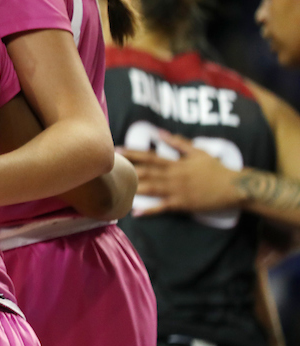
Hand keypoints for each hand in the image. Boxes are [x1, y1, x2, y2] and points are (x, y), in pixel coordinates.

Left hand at [120, 132, 241, 214]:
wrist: (234, 187)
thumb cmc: (216, 169)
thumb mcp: (198, 152)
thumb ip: (179, 143)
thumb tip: (161, 133)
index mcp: (176, 163)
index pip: (150, 156)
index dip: (133, 153)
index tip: (118, 149)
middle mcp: (173, 175)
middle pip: (146, 172)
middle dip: (128, 169)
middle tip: (110, 168)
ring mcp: (177, 190)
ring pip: (152, 188)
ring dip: (134, 188)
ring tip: (117, 189)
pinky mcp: (183, 204)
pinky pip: (163, 207)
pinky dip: (150, 209)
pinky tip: (137, 212)